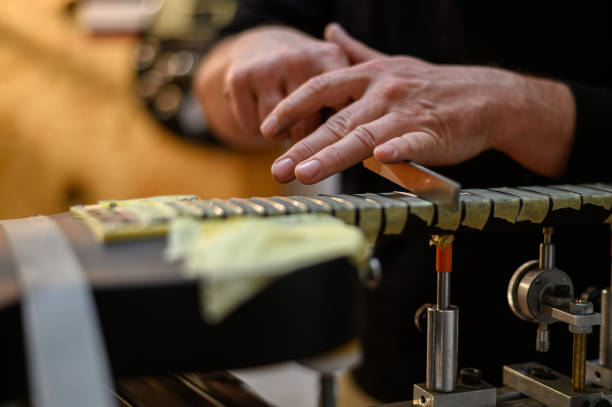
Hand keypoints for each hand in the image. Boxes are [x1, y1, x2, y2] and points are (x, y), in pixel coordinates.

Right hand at [195, 26, 348, 148]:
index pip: (340, 113)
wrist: (262, 47)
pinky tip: (263, 117)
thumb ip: (354, 110)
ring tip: (285, 124)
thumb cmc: (310, 78)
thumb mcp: (337, 82)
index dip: (340, 143)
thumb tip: (362, 156)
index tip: (339, 164)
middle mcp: (300, 58)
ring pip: (278, 131)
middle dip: (308, 148)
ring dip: (281, 137)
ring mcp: (268, 66)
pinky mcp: (240, 78)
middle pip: (307, 127)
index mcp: (331, 57)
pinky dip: (256, 131)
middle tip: (307, 158)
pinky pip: (252, 127)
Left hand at [262, 23, 574, 183]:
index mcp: (371, 76)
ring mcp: (408, 112)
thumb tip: (329, 32)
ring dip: (334, 155)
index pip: (322, 88)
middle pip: (337, 120)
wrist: (487, 97)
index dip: (292, 107)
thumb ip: (357, 52)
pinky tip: (380, 160)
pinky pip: (412, 142)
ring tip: (306, 173)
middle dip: (303, 145)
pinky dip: (397, 149)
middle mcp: (384, 91)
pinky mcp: (433, 133)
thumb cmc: (433, 86)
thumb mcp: (391, 63)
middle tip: (277, 169)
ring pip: (365, 135)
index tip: (266, 128)